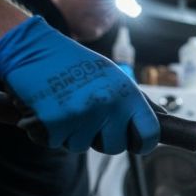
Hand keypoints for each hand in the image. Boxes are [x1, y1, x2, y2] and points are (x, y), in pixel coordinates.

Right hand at [0, 16, 158, 153]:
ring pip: (81, 146)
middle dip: (101, 138)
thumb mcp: (113, 76)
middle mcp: (107, 105)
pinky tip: (49, 110)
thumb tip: (163, 118)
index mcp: (126, 94)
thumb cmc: (74, 63)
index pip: (150, 133)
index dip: (145, 144)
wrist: (32, 48)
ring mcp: (81, 115)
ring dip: (72, 133)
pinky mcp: (54, 123)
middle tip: (87, 116)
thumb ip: (137, 101)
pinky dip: (49, 132)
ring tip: (66, 107)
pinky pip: (55, 143)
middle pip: (115, 147)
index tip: (137, 144)